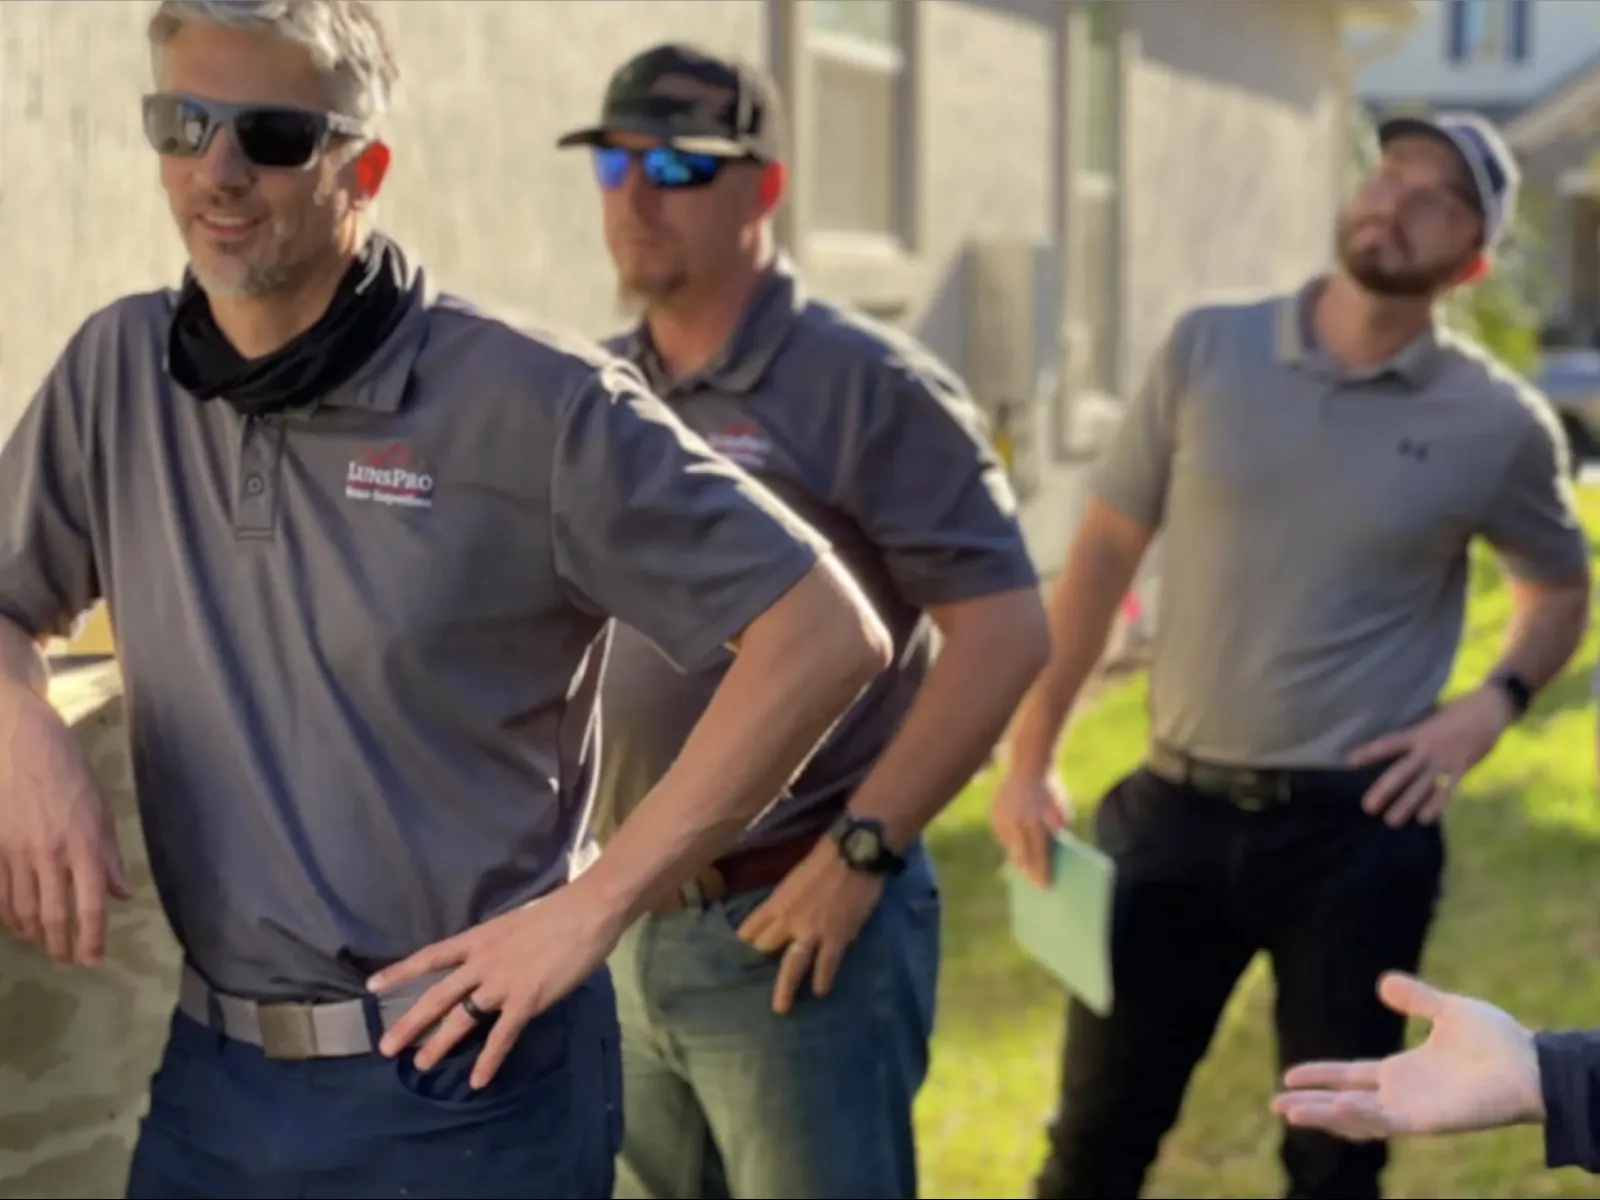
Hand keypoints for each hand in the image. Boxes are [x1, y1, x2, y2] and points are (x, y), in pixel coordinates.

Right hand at [0, 698, 128, 963]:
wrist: (19, 742)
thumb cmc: (69, 771)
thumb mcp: (101, 810)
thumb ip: (109, 856)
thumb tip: (121, 894)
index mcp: (85, 844)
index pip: (91, 904)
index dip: (91, 937)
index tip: (92, 960)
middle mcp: (51, 854)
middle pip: (53, 914)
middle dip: (61, 945)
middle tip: (68, 962)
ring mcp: (17, 852)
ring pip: (23, 909)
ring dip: (34, 934)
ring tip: (44, 947)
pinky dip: (7, 915)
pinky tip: (15, 925)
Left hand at [369, 881, 626, 1088]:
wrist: (587, 911)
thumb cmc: (557, 912)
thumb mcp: (514, 923)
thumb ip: (498, 945)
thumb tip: (490, 960)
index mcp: (479, 939)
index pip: (431, 956)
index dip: (400, 971)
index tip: (372, 986)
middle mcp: (482, 962)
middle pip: (437, 995)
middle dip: (410, 1022)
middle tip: (386, 1047)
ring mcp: (502, 983)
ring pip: (462, 1018)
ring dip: (440, 1043)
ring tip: (420, 1065)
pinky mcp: (527, 999)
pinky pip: (502, 1035)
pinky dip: (489, 1059)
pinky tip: (478, 1080)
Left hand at [735, 841, 884, 1014]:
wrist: (856, 852)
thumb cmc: (827, 857)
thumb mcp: (797, 876)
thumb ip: (789, 900)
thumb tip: (789, 917)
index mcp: (776, 901)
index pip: (751, 928)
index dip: (747, 941)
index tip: (745, 952)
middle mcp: (788, 919)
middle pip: (765, 947)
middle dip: (762, 961)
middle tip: (760, 977)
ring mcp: (812, 931)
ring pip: (790, 967)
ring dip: (785, 990)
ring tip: (782, 1008)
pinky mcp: (837, 938)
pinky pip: (825, 966)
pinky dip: (822, 980)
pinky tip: (820, 992)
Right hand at [989, 769, 1068, 886]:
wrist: (1029, 765)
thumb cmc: (1050, 792)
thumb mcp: (1060, 813)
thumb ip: (1055, 834)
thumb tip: (1050, 859)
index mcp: (1037, 823)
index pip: (1040, 856)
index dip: (1043, 873)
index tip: (1046, 887)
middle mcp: (1017, 822)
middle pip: (1022, 856)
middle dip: (1029, 872)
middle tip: (1034, 883)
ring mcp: (1002, 818)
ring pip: (1010, 846)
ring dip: (1019, 855)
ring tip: (1026, 869)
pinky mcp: (993, 814)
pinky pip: (1002, 835)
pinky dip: (1011, 841)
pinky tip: (1019, 846)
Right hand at [1272, 972, 1544, 1139]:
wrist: (1530, 1064)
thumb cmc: (1497, 1040)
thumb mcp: (1447, 1010)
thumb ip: (1415, 998)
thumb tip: (1381, 982)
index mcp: (1401, 1071)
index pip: (1350, 1075)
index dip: (1321, 1075)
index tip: (1289, 1074)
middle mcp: (1401, 1094)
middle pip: (1344, 1103)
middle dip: (1310, 1105)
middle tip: (1275, 1104)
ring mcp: (1411, 1110)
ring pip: (1356, 1118)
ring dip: (1323, 1115)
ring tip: (1289, 1111)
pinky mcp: (1425, 1121)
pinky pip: (1384, 1122)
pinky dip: (1356, 1116)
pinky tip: (1334, 1106)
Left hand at [1349, 686, 1512, 826]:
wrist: (1488, 709)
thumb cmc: (1454, 714)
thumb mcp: (1429, 720)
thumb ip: (1414, 736)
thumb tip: (1394, 750)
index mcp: (1417, 733)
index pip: (1388, 743)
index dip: (1369, 752)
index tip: (1350, 761)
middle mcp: (1428, 748)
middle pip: (1402, 772)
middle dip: (1385, 790)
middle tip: (1367, 807)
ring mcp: (1445, 760)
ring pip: (1422, 786)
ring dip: (1407, 805)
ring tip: (1391, 821)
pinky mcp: (1462, 769)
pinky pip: (1448, 791)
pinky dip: (1436, 805)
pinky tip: (1425, 819)